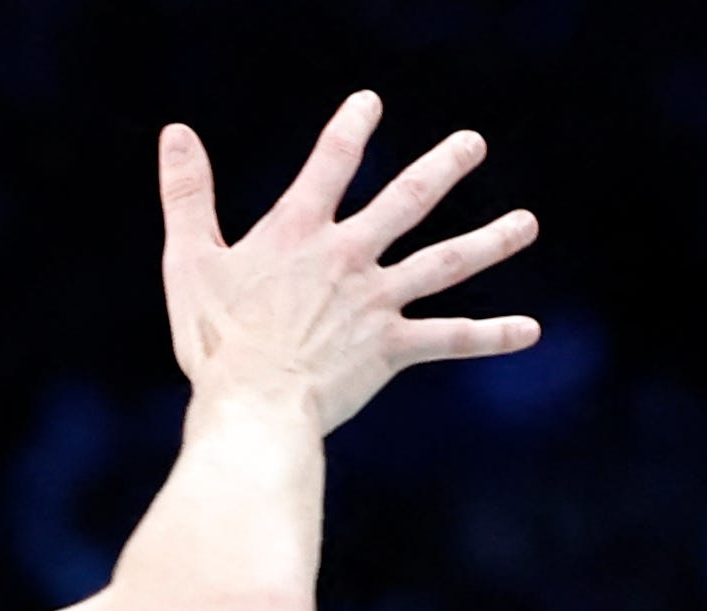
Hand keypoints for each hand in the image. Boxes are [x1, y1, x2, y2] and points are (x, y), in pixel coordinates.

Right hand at [155, 95, 539, 438]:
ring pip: (444, 263)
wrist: (253, 410)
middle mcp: (348, 257)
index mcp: (299, 232)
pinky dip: (491, 336)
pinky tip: (530, 330)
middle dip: (442, 167)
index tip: (371, 104)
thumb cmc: (215, 342)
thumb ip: (186, 194)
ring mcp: (376, 302)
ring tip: (527, 224)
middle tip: (473, 145)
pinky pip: (450, 340)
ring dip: (489, 241)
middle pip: (406, 200)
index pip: (331, 162)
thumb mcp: (189, 261)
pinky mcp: (392, 349)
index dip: (351, 129)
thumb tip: (176, 133)